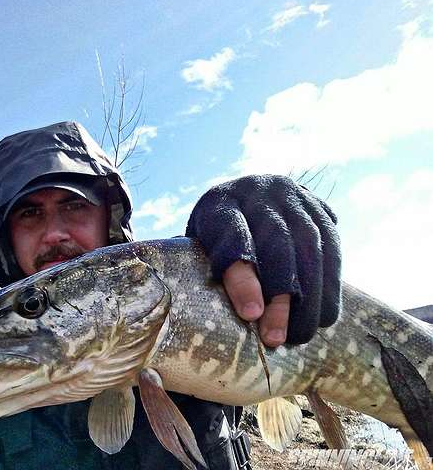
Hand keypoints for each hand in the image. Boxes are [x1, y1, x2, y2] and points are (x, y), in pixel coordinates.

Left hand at [185, 175, 340, 346]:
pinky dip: (330, 285)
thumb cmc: (211, 242)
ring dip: (310, 297)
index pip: (232, 237)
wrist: (243, 200)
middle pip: (276, 243)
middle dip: (280, 296)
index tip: (251, 315)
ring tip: (301, 335)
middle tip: (276, 338)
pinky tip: (323, 315)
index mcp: (218, 202)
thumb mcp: (196, 251)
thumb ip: (199, 273)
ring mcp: (291, 194)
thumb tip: (200, 314)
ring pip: (309, 245)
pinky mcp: (318, 206)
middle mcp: (257, 190)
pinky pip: (332, 246)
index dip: (243, 278)